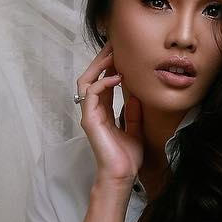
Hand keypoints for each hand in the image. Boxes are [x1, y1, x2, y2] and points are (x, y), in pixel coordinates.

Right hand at [76, 43, 142, 184]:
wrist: (122, 176)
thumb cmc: (127, 159)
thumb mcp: (135, 131)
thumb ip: (133, 114)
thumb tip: (136, 97)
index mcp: (103, 112)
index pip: (102, 82)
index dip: (110, 66)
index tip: (122, 54)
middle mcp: (94, 111)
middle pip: (91, 77)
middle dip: (102, 59)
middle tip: (115, 45)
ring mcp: (89, 114)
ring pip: (86, 81)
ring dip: (99, 66)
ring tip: (113, 56)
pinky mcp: (89, 120)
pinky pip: (90, 93)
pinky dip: (102, 82)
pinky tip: (116, 77)